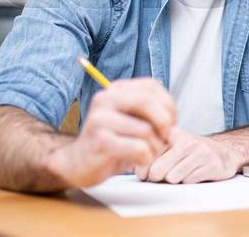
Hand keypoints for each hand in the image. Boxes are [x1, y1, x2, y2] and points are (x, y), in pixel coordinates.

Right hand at [46, 78, 176, 187]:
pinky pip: (138, 148)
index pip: (151, 86)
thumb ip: (148, 111)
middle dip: (165, 122)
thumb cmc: (109, 142)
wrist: (75, 164)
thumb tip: (173, 117)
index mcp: (115, 90)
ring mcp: (100, 121)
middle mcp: (105, 100)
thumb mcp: (129, 119)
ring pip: (146, 130)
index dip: (168, 104)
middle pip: (148, 102)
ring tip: (150, 154)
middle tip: (165, 138)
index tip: (171, 122)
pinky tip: (140, 161)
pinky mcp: (100, 143)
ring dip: (156, 146)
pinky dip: (146, 158)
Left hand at [134, 128, 240, 183]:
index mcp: (173, 133)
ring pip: (172, 178)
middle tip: (162, 177)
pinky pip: (189, 182)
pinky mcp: (212, 165)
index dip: (142, 169)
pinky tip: (194, 175)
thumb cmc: (191, 153)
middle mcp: (187, 141)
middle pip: (157, 171)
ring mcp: (201, 152)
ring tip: (181, 174)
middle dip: (157, 178)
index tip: (144, 174)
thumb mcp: (172, 146)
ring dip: (174, 181)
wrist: (224, 153)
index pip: (148, 154)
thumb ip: (153, 155)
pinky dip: (189, 183)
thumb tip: (138, 171)